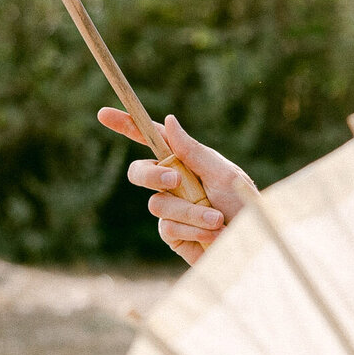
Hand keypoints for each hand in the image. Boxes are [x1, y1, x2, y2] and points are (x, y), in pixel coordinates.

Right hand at [97, 108, 257, 265]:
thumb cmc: (242, 202)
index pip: (151, 139)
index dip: (126, 126)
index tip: (102, 114)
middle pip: (139, 171)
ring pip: (158, 204)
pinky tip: (213, 234)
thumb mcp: (222, 173)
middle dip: (152, 175)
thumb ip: (192, 151)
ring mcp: (170, 208)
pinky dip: (193, 229)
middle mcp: (172, 182)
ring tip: (218, 219)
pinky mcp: (172, 234)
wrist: (251, 240)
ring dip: (192, 211)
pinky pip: (168, 227)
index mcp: (185, 160)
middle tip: (176, 180)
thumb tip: (168, 120)